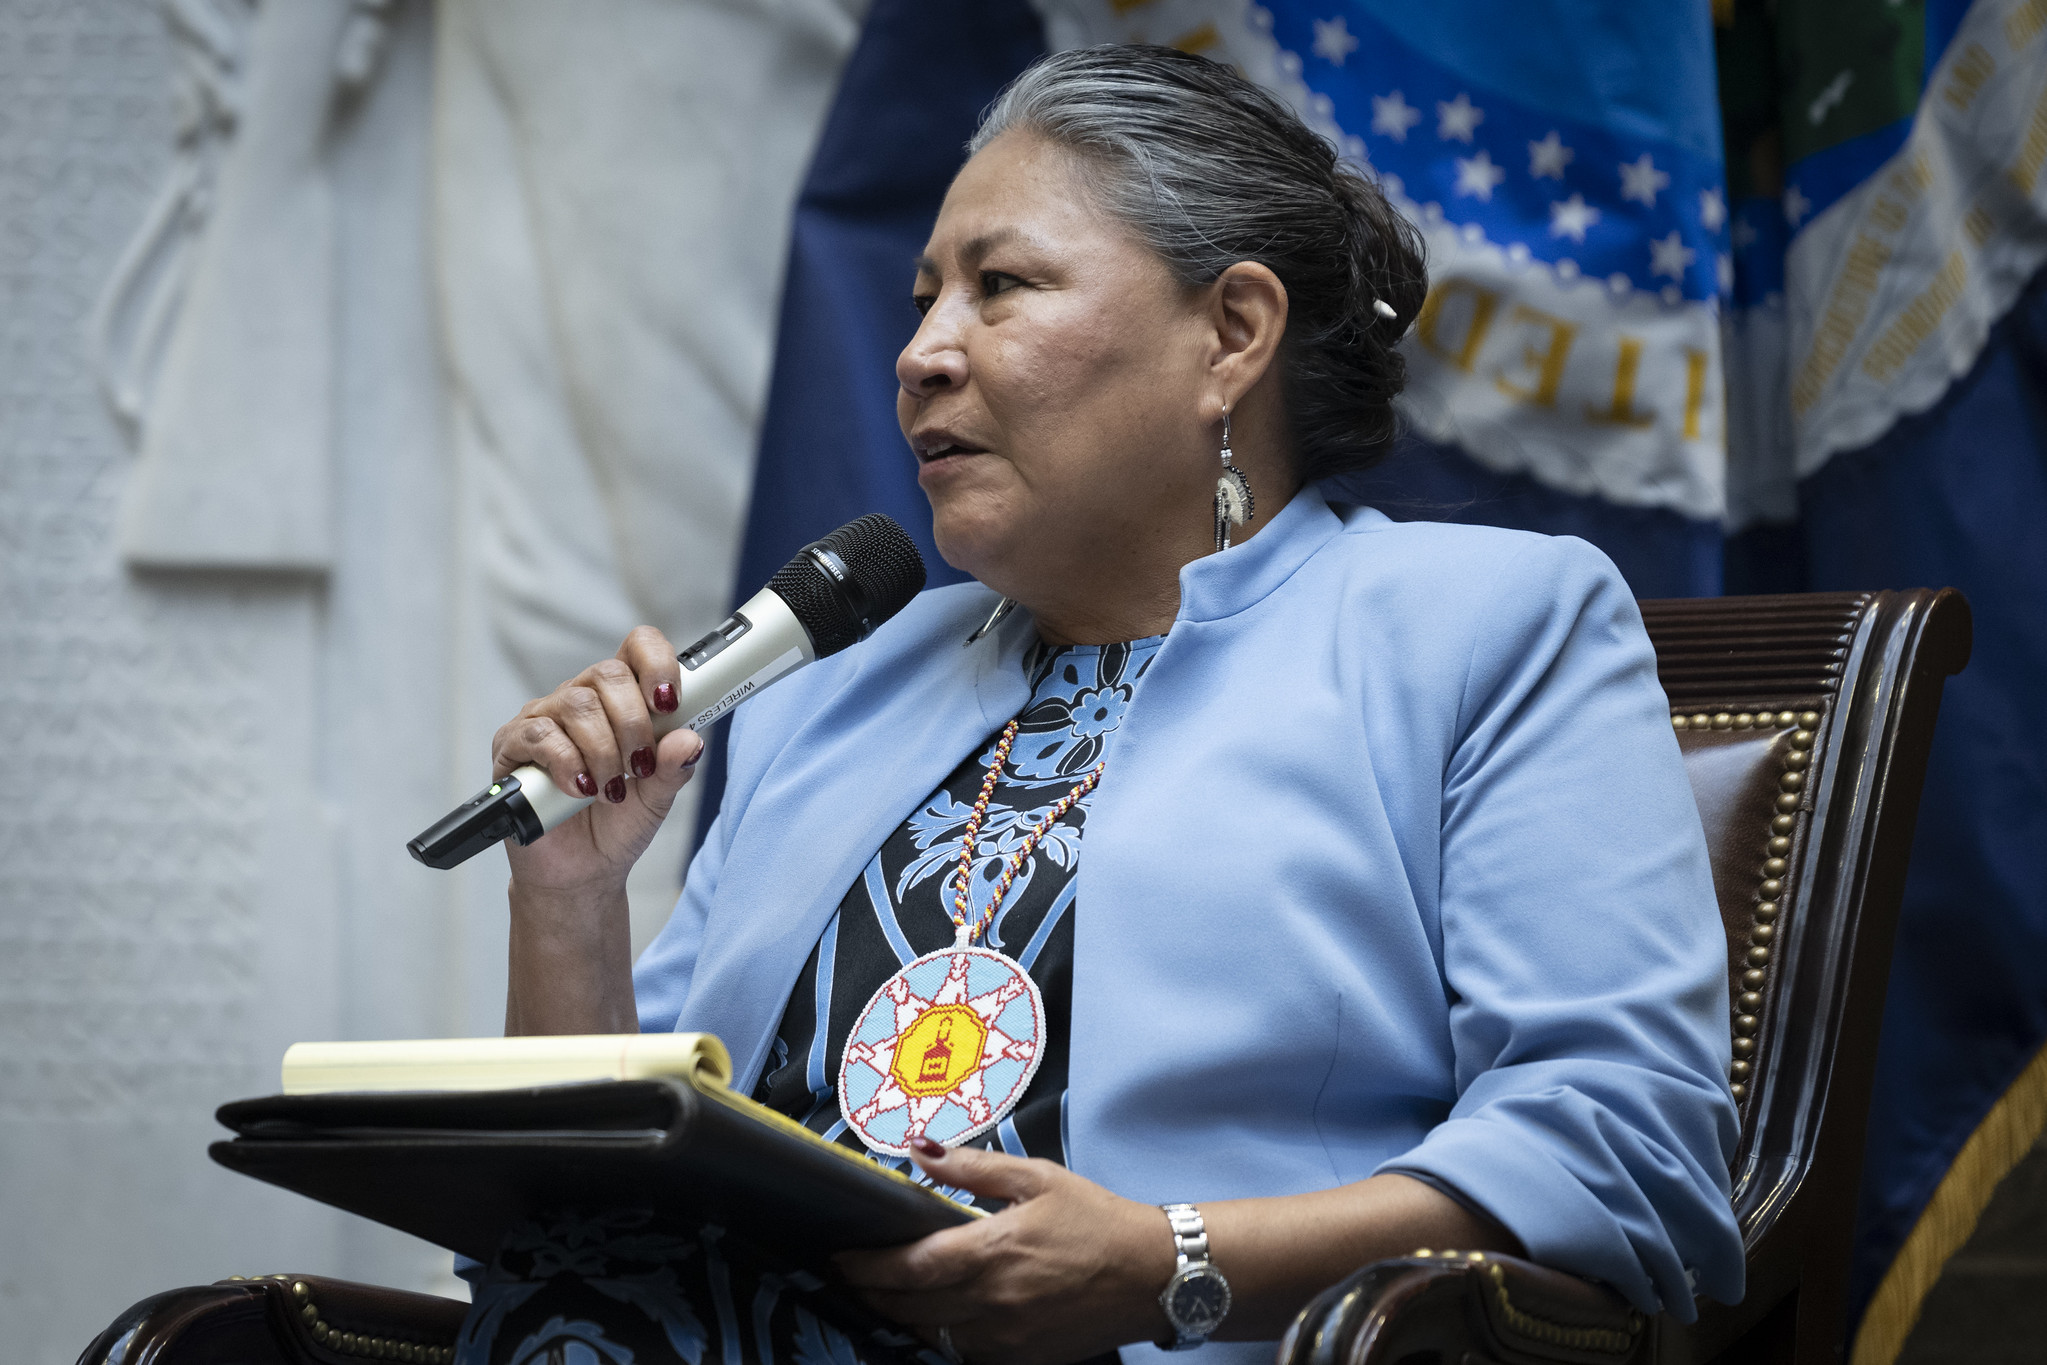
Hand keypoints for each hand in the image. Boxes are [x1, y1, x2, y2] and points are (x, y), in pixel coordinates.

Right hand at [493, 626, 704, 896]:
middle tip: (640, 767)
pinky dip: (568, 763)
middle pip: (607, 673)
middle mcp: (580, 699)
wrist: (580, 872)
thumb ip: (675, 767)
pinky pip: (539, 735)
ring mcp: (544, 720)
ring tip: (610, 789)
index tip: (670, 702)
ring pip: (576, 703)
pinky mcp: (513, 747)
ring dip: (603, 750)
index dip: (657, 662)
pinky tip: (580, 789)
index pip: (637, 648)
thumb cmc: (617, 824)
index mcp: (620, 700)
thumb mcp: (658, 798)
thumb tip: (690, 739)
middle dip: (634, 723)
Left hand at [835, 1141, 1173, 1364]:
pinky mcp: (1021, 1358)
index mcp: (993, 1251)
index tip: (840, 1257)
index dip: (867, 1267)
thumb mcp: (1037, 1177)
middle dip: (872, 1292)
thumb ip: (972, 1168)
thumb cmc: (1096, 1221)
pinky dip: (938, 1337)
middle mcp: (992, 1302)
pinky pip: (962, 1354)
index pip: (910, 1267)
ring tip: (882, 1295)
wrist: (1153, 1275)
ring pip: (930, 1336)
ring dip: (900, 1317)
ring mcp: (1006, 1337)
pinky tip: (932, 1317)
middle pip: (909, 1307)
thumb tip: (920, 1152)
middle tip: (851, 1275)